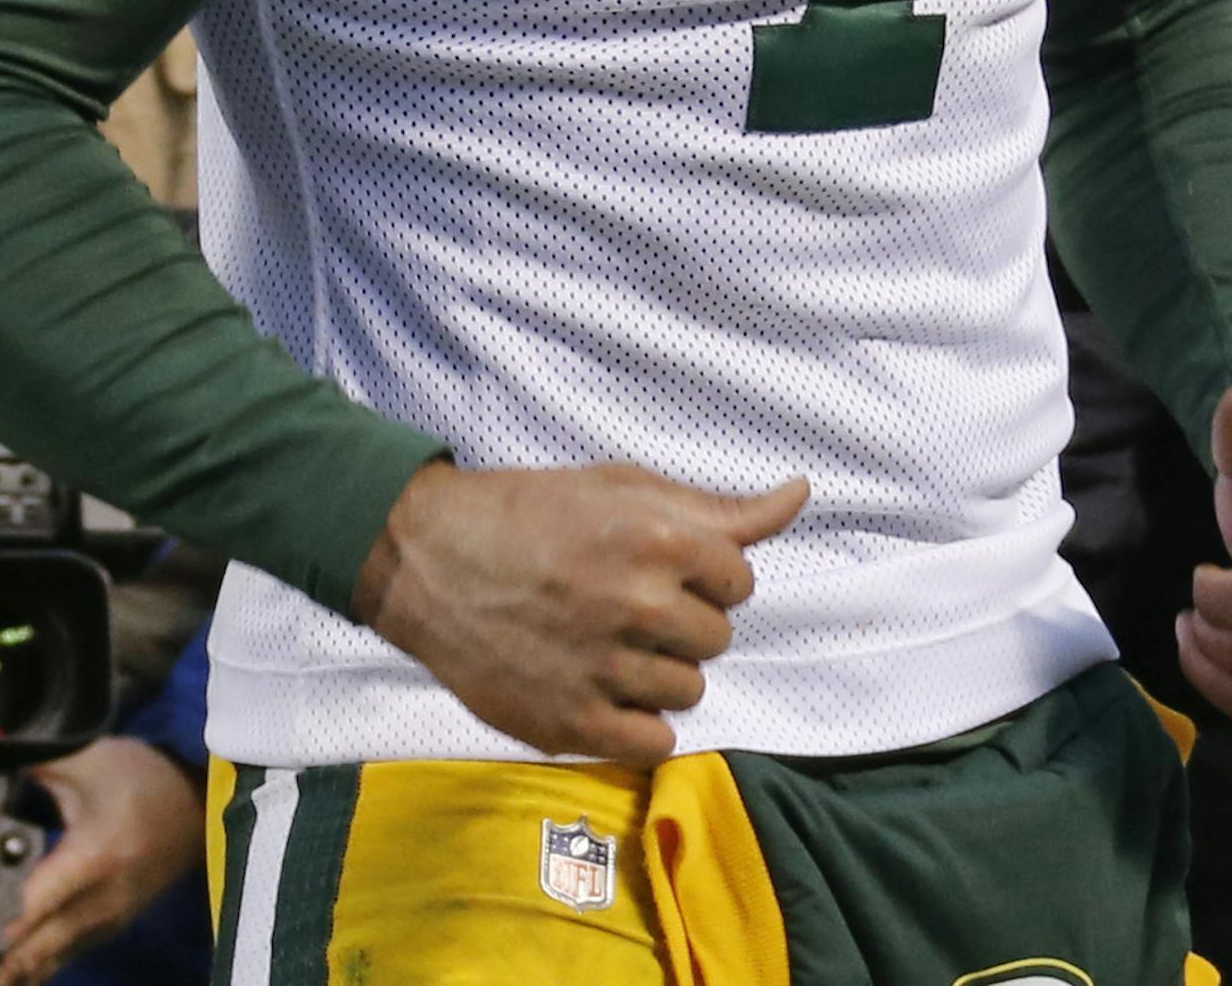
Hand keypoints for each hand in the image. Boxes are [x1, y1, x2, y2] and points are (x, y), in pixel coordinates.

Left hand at [0, 734, 204, 985]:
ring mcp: (104, 924)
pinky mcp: (106, 931)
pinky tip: (0, 972)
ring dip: (6, 973)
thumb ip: (31, 759)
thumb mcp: (89, 758)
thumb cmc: (143, 777)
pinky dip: (27, 968)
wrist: (197, 805)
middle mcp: (98, 903)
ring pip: (43, 965)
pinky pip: (58, 961)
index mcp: (92, 858)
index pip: (30, 905)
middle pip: (30, 951)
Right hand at [357, 459, 808, 767]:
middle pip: (717, 638)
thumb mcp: (625, 488)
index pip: (741, 580)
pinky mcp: (570, 723)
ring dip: (661, 671)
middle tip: (630, 602)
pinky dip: (639, 723)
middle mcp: (637, 604)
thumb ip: (720, 508)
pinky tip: (605, 688)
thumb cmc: (534, 512)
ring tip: (609, 641)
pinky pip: (654, 744)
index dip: (706, 574)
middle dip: (685, 621)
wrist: (431, 558)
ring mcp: (604, 669)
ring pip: (688, 690)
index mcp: (657, 539)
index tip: (664, 568)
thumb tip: (800, 494)